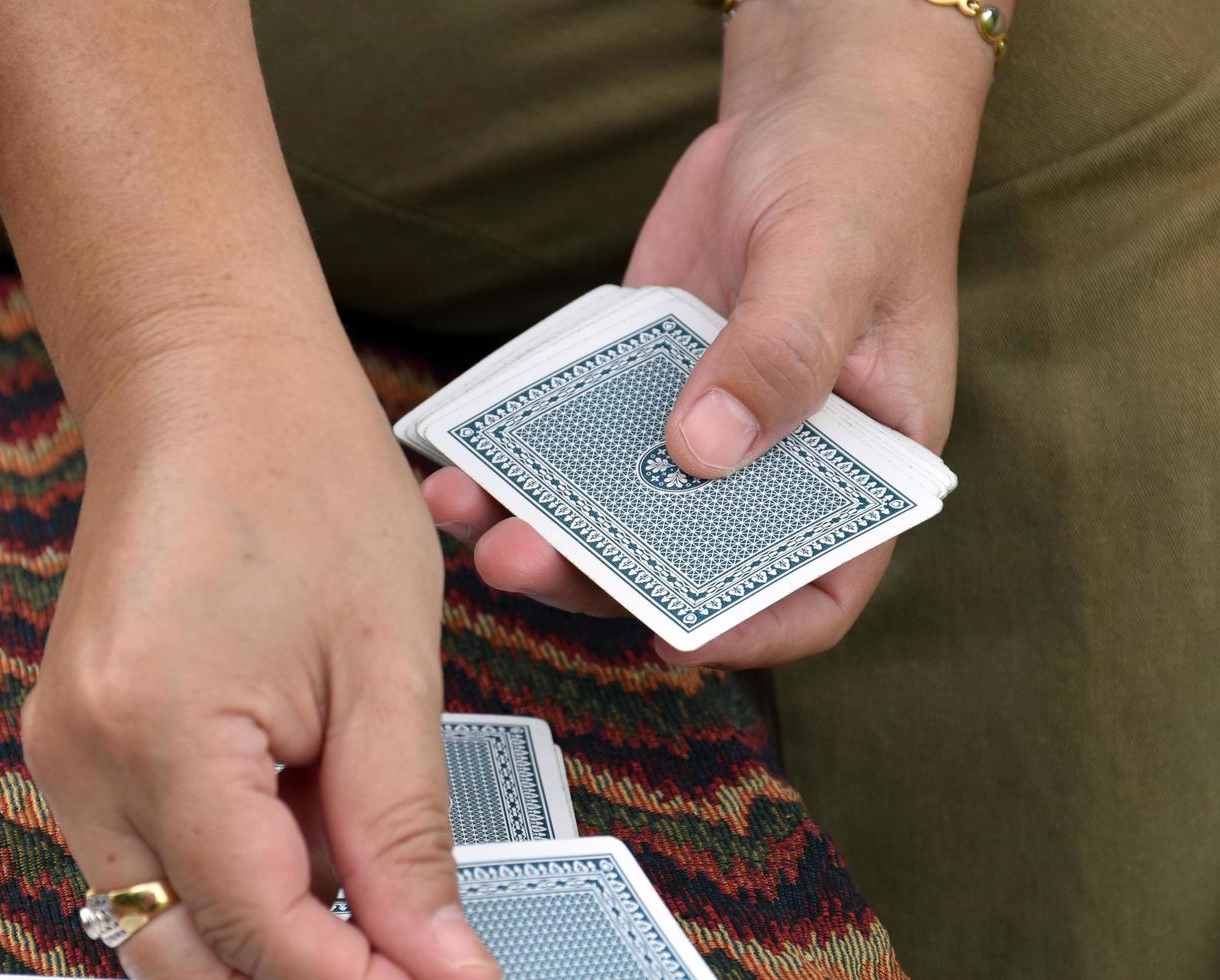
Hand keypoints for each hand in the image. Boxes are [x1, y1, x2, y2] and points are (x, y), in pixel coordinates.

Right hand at [21, 341, 497, 978]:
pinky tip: (311, 816)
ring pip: (163, 914)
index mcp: (155, 730)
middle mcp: (78, 757)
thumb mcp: (386, 663)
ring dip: (272, 921)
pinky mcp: (77, 734)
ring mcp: (63, 747)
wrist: (212, 379)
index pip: (254, 931)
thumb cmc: (306, 479)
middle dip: (304, 971)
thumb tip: (435, 963)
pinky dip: (238, 866)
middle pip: (182, 951)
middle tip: (414, 954)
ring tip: (371, 865)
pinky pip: (153, 850)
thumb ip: (403, 830)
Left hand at [425, 0, 995, 667]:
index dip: (750, 629)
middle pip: (688, 560)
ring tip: (464, 511)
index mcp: (861, 463)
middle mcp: (777, 462)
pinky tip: (466, 450)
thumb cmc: (860, 182)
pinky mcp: (639, 384)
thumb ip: (777, 356)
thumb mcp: (833, 264)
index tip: (669, 637)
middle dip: (597, 573)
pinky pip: (581, 433)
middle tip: (516, 559)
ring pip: (620, 506)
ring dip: (543, 520)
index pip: (820, 588)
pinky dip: (528, 449)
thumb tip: (702, 452)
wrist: (808, 108)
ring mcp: (700, 424)